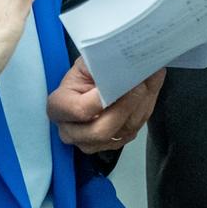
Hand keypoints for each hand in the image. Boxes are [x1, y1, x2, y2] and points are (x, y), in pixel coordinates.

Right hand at [47, 59, 164, 153]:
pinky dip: (143, 111)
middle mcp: (71, 132)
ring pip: (122, 131)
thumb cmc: (85, 73)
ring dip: (140, 106)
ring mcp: (91, 143)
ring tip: (148, 82)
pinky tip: (147, 92)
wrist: (90, 85)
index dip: (102, 98)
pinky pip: (132, 132)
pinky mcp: (111, 145)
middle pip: (103, 130)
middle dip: (126, 105)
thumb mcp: (86, 62)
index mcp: (58, 108)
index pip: (81, 110)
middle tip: (140, 84)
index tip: (120, 81)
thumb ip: (100, 65)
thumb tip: (123, 64)